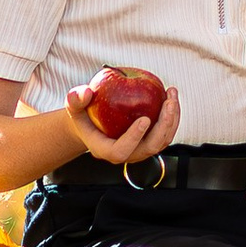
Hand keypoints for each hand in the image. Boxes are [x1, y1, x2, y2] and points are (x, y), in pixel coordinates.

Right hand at [63, 80, 182, 165]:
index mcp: (106, 150)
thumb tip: (86, 92)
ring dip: (172, 119)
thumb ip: (75, 99)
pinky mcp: (151, 141)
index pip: (121, 151)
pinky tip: (170, 96)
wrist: (93, 123)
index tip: (144, 119)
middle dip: (163, 126)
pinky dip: (172, 115)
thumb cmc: (83, 115)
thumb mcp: (73, 106)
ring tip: (172, 95)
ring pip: (163, 141)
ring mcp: (141, 149)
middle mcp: (127, 154)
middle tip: (168, 103)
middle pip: (150, 147)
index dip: (134, 138)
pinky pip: (166, 132)